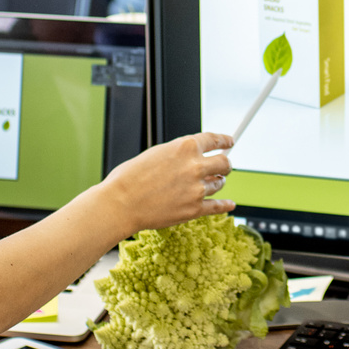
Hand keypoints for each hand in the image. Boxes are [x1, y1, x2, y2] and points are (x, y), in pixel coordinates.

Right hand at [98, 132, 235, 233]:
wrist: (119, 204)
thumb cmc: (129, 178)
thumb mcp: (156, 153)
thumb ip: (177, 154)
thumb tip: (190, 156)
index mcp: (185, 147)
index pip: (214, 139)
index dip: (225, 140)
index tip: (229, 141)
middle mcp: (195, 166)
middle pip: (224, 163)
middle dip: (225, 164)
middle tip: (223, 167)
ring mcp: (197, 189)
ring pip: (219, 184)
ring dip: (216, 183)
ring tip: (209, 184)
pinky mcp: (194, 210)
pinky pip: (217, 207)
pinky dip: (225, 206)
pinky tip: (229, 204)